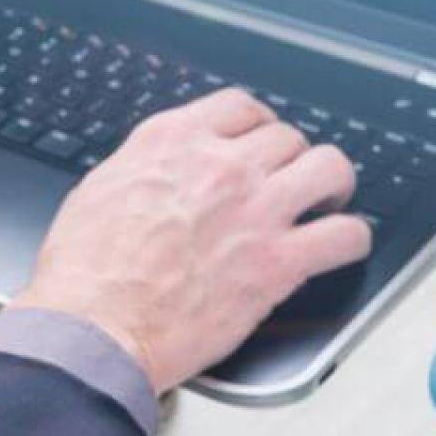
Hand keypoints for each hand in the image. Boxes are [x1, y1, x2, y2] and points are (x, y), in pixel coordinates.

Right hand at [11, 90, 372, 393]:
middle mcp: (221, 166)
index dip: (258, 125)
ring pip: (330, 169)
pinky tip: (343, 245)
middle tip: (289, 182)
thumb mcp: (99, 191)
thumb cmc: (84, 274)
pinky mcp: (279, 263)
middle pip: (287, 137)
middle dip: (290, 160)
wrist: (93, 328)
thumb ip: (142, 170)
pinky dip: (351, 239)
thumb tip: (156, 174)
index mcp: (173, 142)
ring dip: (333, 185)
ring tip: (328, 202)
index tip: (259, 142)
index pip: (240, 107)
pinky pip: (345, 236)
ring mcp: (256, 211)